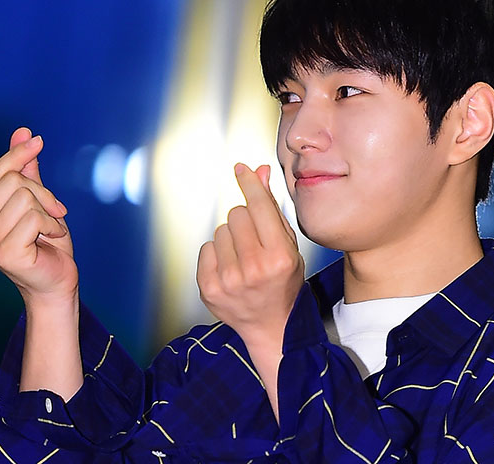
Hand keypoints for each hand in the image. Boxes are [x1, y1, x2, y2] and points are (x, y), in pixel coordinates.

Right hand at [0, 127, 76, 305]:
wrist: (57, 281)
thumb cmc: (46, 242)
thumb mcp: (37, 200)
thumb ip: (26, 170)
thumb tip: (22, 132)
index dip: (18, 153)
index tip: (38, 141)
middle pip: (12, 180)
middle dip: (42, 192)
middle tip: (54, 211)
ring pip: (25, 197)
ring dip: (49, 211)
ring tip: (50, 229)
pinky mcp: (4, 253)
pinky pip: (35, 217)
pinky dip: (52, 224)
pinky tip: (52, 238)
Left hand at [197, 163, 304, 348]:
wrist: (270, 327)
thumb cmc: (283, 282)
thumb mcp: (288, 245)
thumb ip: (272, 208)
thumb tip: (260, 171)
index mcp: (279, 257)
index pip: (258, 206)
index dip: (249, 183)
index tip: (240, 168)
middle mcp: (254, 269)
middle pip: (236, 214)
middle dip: (245, 220)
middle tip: (254, 241)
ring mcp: (229, 280)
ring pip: (220, 230)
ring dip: (230, 239)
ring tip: (243, 259)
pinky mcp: (209, 288)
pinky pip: (206, 247)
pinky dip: (217, 254)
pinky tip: (230, 269)